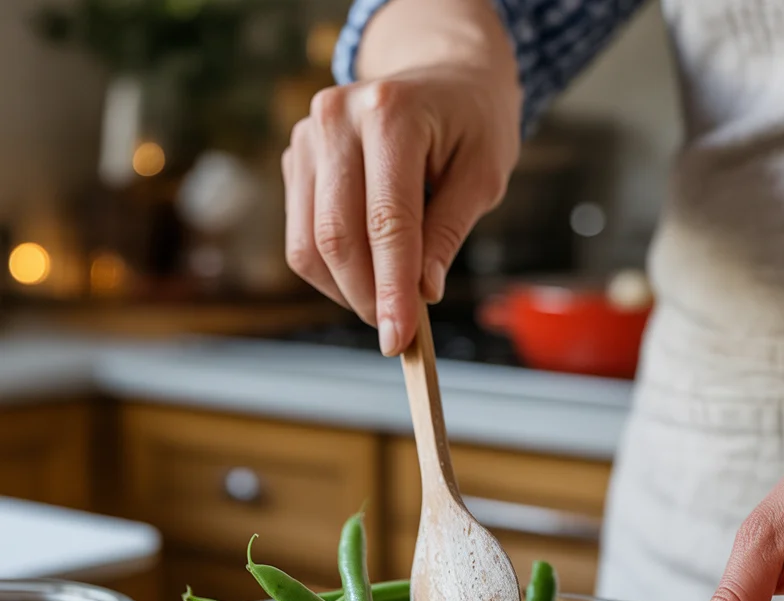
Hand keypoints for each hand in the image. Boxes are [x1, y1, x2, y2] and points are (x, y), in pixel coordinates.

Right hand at [282, 65, 520, 355]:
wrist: (442, 75)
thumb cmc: (471, 125)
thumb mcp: (483, 175)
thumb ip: (449, 232)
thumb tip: (423, 292)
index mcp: (390, 113)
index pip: (386, 222)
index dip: (392, 289)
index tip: (400, 339)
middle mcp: (336, 118)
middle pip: (337, 237)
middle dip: (367, 297)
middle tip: (398, 331)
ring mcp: (308, 137)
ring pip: (309, 245)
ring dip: (346, 291)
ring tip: (387, 303)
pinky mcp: (296, 160)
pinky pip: (301, 238)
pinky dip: (332, 273)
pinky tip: (368, 274)